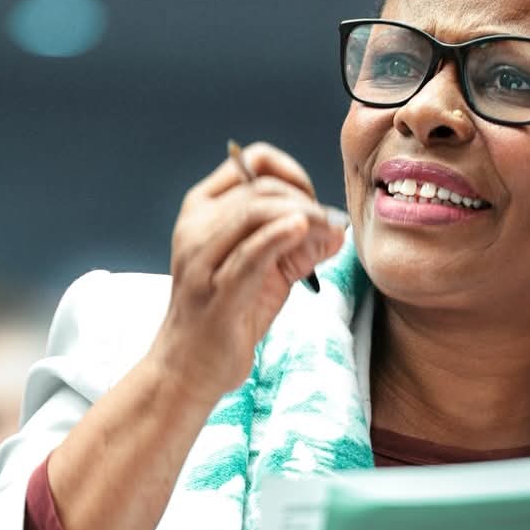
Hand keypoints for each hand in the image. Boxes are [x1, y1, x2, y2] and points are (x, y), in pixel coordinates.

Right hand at [151, 142, 346, 399]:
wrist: (189, 368)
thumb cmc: (227, 315)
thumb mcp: (266, 271)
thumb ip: (298, 245)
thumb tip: (339, 229)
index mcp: (201, 210)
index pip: (250, 161)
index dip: (292, 173)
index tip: (313, 202)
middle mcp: (195, 228)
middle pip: (260, 188)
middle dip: (306, 201)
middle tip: (330, 227)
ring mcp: (201, 261)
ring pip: (255, 212)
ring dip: (304, 216)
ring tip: (327, 234)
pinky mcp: (216, 294)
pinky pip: (250, 254)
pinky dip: (280, 235)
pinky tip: (304, 230)